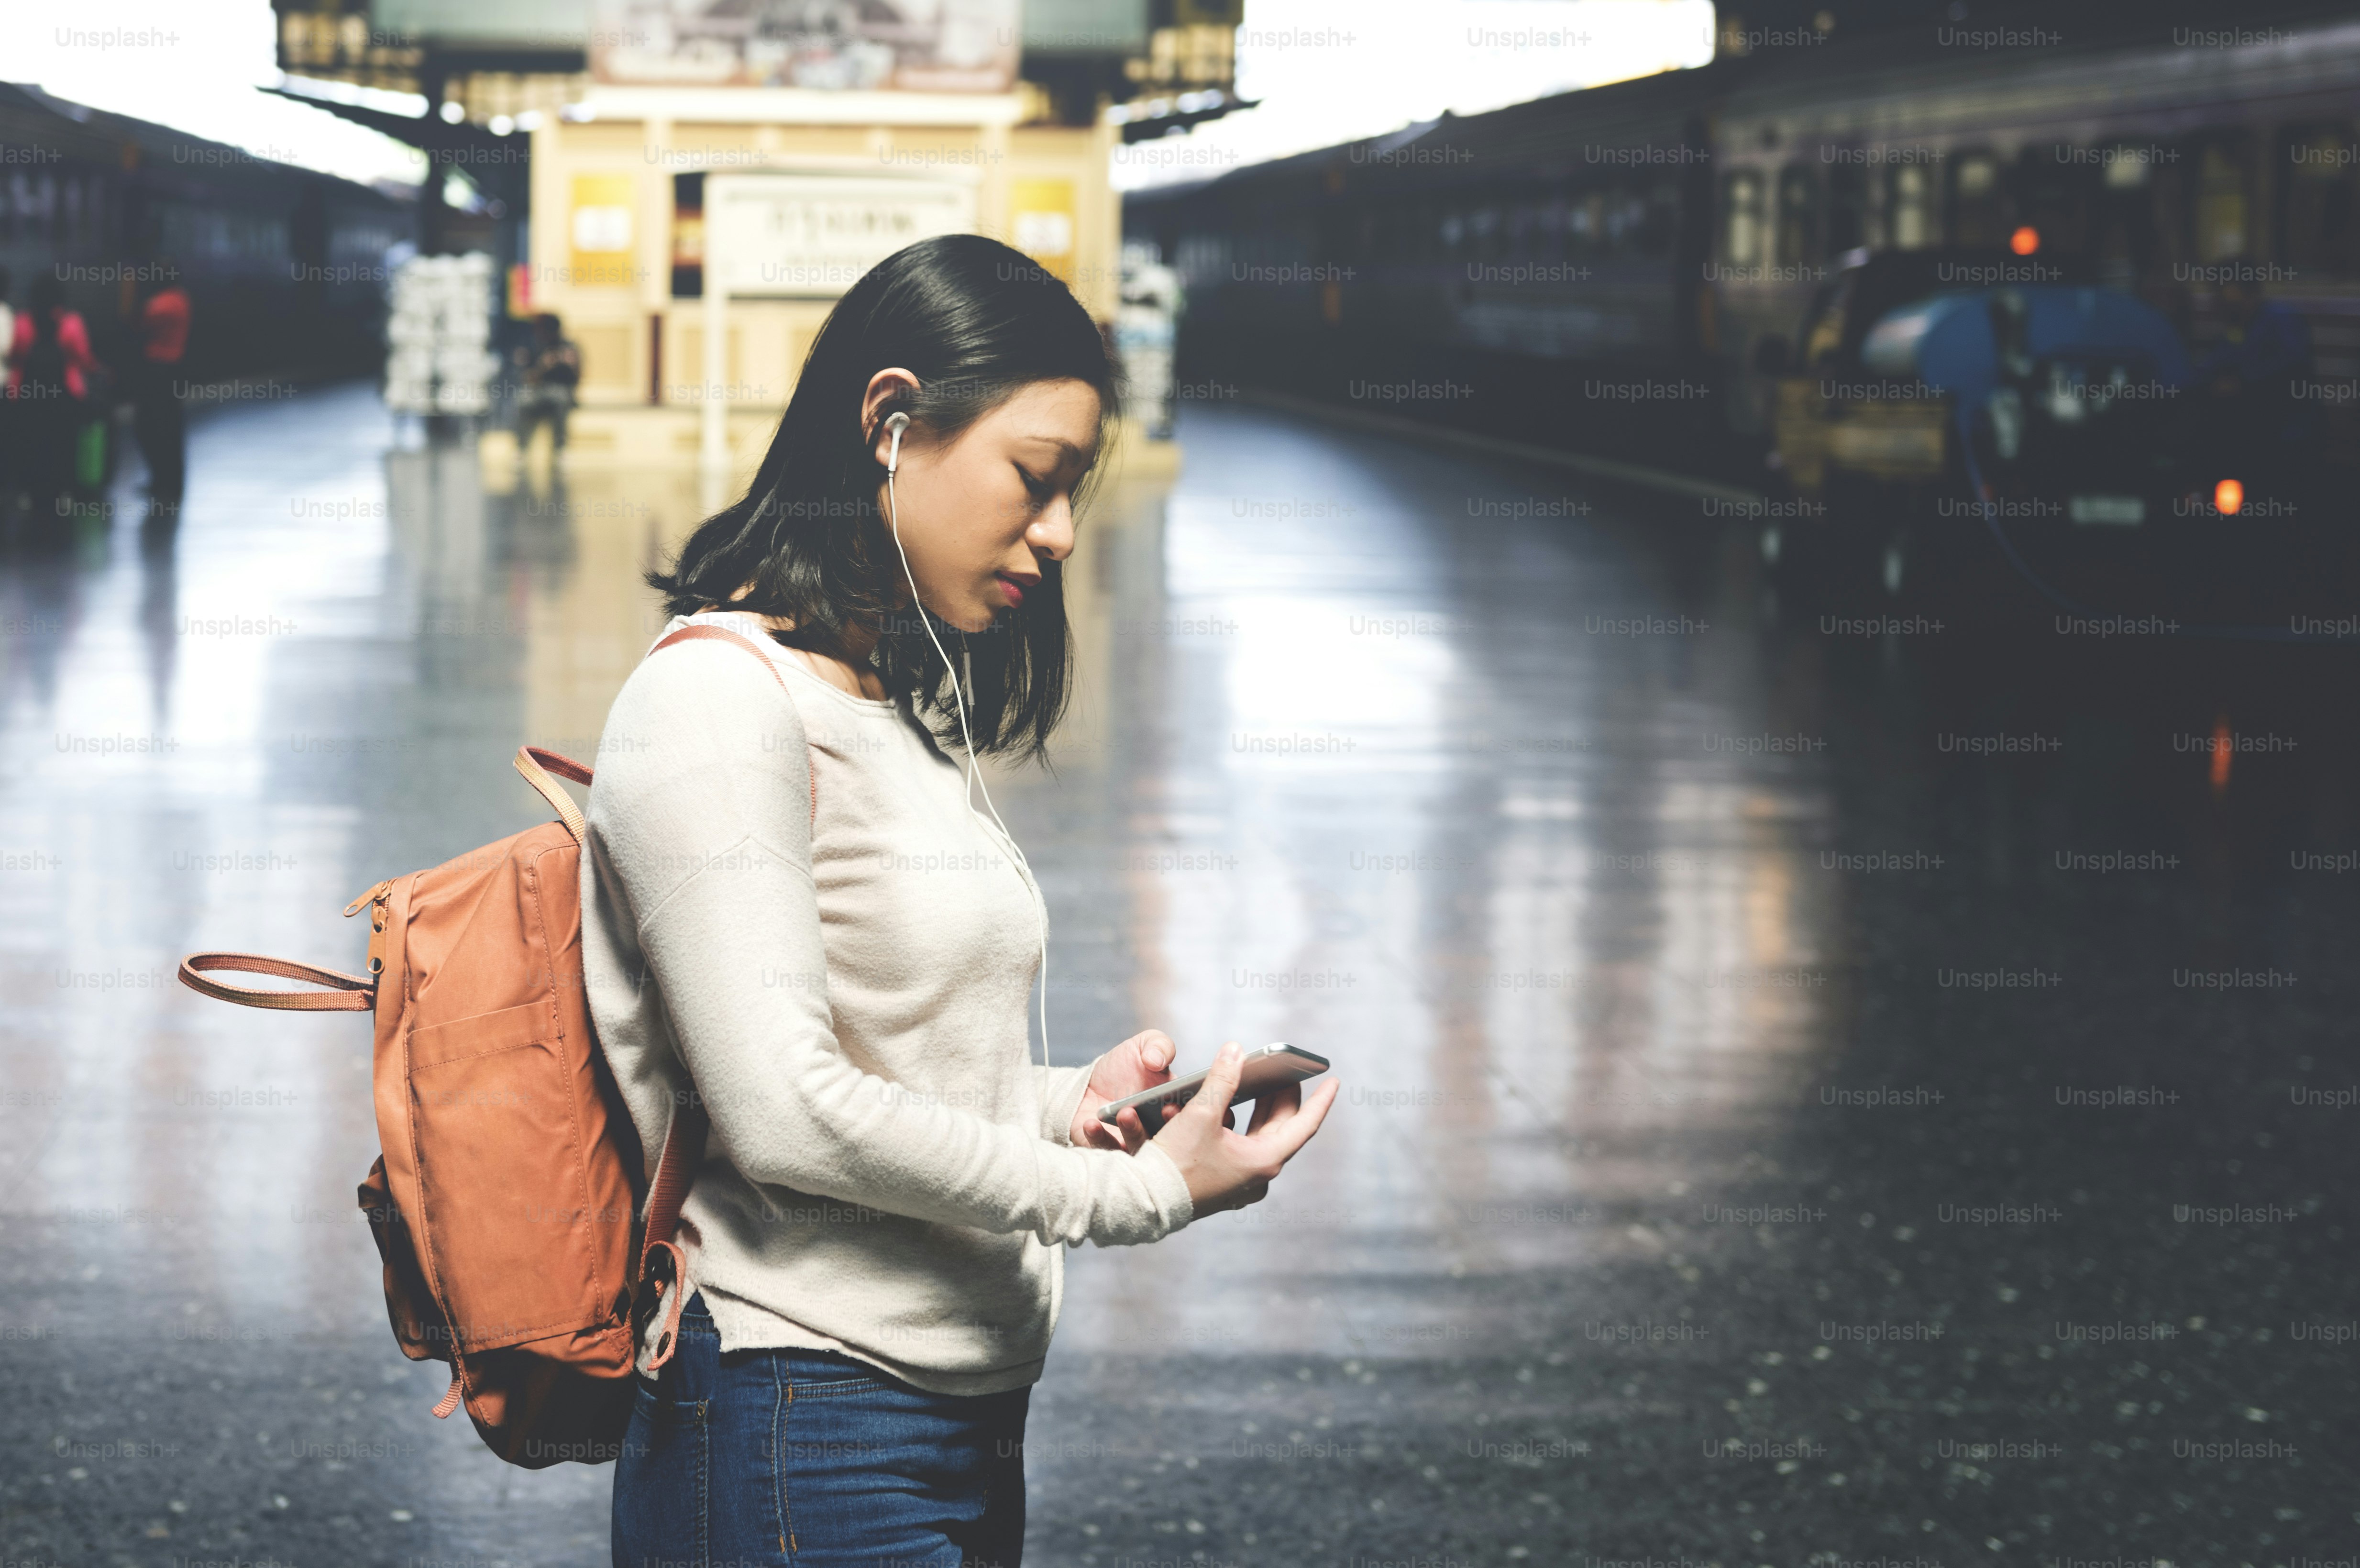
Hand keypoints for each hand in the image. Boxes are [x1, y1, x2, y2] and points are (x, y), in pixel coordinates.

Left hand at [1072, 1030, 1176, 1152]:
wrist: (1088, 1085)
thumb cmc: (1122, 1068)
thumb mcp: (1144, 1045)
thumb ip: (1159, 1045)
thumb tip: (1157, 1061)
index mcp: (1174, 1105)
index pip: (1190, 1116)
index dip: (1188, 1114)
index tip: (1175, 1105)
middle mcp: (1159, 1129)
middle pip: (1170, 1138)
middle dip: (1166, 1128)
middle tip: (1160, 1112)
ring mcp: (1134, 1142)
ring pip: (1139, 1146)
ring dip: (1133, 1130)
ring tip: (1124, 1113)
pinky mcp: (1109, 1149)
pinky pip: (1106, 1148)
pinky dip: (1100, 1137)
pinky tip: (1092, 1123)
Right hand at [1149, 1041, 1337, 1216]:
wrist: (1145, 1202)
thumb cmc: (1176, 1162)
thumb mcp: (1201, 1114)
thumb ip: (1222, 1079)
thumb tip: (1235, 1050)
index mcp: (1265, 1160)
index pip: (1305, 1125)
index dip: (1320, 1100)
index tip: (1333, 1082)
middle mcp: (1259, 1176)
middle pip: (1281, 1129)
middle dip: (1282, 1098)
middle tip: (1286, 1074)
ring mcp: (1242, 1183)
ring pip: (1262, 1139)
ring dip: (1261, 1111)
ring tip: (1262, 1086)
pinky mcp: (1225, 1185)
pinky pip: (1244, 1150)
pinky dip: (1243, 1128)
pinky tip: (1231, 1112)